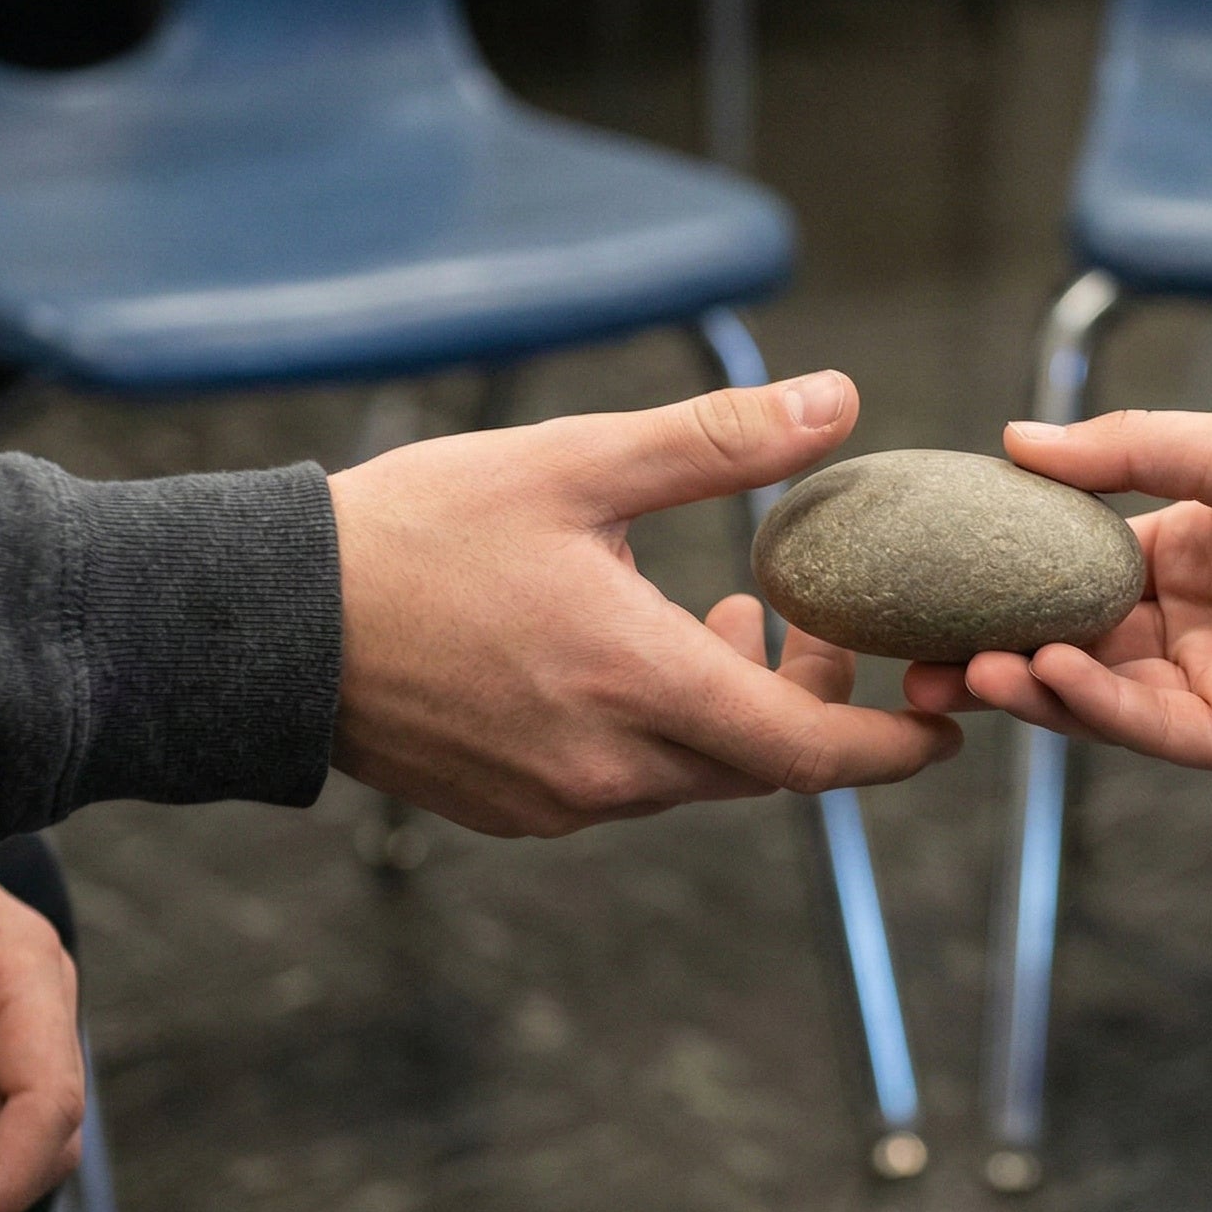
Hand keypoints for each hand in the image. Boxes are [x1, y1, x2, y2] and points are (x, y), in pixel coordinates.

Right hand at [329, 371, 961, 836]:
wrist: (264, 624)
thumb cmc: (414, 533)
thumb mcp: (576, 467)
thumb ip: (719, 443)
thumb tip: (839, 401)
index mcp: (639, 688)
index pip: (811, 753)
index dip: (892, 744)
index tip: (947, 724)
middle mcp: (610, 769)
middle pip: (762, 765)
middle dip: (812, 702)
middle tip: (816, 621)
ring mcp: (559, 802)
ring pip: (695, 775)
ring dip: (732, 709)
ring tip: (722, 615)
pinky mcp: (515, 810)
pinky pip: (627, 784)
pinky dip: (663, 731)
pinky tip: (635, 654)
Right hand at [902, 412, 1211, 776]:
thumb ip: (1126, 450)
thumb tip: (1015, 438)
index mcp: (1188, 544)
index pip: (1067, 561)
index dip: (998, 569)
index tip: (924, 568)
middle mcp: (1187, 619)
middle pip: (1061, 637)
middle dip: (985, 645)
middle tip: (908, 648)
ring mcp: (1208, 685)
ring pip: (1089, 691)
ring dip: (1022, 681)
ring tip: (960, 668)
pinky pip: (1141, 726)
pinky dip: (1086, 707)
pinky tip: (1042, 677)